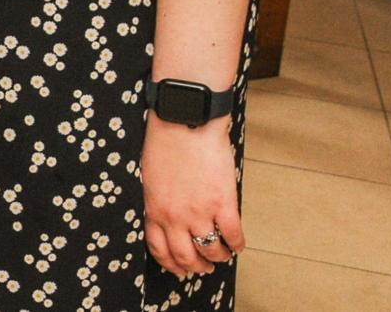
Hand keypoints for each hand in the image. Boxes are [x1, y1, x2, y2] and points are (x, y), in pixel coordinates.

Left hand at [143, 116, 243, 276]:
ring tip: (222, 254)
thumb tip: (171, 219)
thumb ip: (160, 201)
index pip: (159, 249)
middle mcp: (174, 216)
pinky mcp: (223, 203)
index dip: (171, 264)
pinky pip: (233, 236)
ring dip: (218, 257)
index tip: (180, 269)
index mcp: (154, 208)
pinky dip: (237, 245)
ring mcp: (199, 211)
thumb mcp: (152, 177)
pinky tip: (238, 244)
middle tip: (205, 266)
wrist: (184, 121)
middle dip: (197, 266)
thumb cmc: (166, 142)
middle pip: (185, 257)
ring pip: (210, 251)